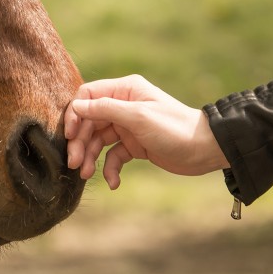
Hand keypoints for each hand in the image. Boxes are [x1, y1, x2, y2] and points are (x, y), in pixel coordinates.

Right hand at [64, 75, 228, 188]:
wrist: (203, 150)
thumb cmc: (174, 128)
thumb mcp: (138, 117)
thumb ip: (106, 109)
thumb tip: (76, 106)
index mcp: (125, 91)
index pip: (88, 96)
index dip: (75, 114)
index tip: (69, 134)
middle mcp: (123, 106)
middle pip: (90, 121)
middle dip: (80, 142)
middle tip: (75, 163)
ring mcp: (127, 127)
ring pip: (98, 140)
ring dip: (90, 157)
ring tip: (86, 175)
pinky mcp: (133, 145)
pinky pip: (113, 156)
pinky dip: (110, 168)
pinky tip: (114, 182)